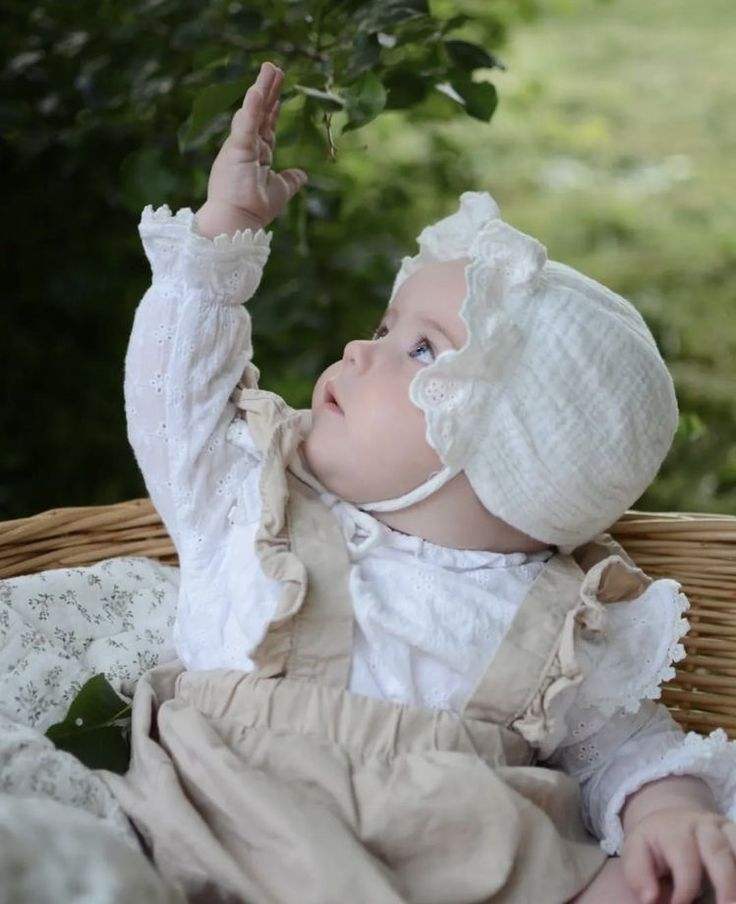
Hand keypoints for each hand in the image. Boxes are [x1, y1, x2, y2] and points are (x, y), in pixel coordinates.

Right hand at [196, 61, 307, 238]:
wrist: (239, 221)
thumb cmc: (256, 208)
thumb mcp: (280, 191)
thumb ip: (291, 180)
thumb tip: (303, 175)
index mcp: (257, 154)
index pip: (267, 125)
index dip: (273, 108)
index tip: (280, 91)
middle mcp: (247, 146)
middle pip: (261, 112)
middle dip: (269, 90)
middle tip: (276, 67)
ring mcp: (241, 146)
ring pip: (253, 111)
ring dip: (262, 89)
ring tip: (270, 69)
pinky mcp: (237, 149)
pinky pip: (246, 124)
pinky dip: (252, 107)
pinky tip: (258, 90)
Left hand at [622, 807, 735, 903]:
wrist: (671, 823)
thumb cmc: (654, 848)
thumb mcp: (636, 855)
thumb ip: (639, 876)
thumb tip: (649, 898)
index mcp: (672, 828)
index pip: (683, 855)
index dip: (685, 885)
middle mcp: (701, 825)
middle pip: (716, 850)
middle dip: (725, 882)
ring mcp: (723, 829)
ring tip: (734, 900)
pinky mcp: (735, 835)